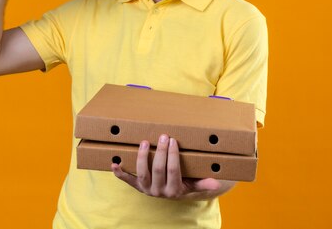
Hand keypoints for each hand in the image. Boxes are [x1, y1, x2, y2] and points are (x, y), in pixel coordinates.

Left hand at [112, 134, 232, 200]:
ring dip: (142, 157)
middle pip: (158, 169)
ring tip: (144, 142)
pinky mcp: (137, 186)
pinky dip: (119, 172)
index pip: (173, 170)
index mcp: (174, 190)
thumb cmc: (184, 184)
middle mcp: (159, 191)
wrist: (171, 194)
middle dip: (160, 152)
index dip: (172, 156)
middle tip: (162, 136)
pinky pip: (127, 180)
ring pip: (142, 173)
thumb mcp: (193, 184)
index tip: (173, 141)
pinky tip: (114, 163)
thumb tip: (217, 183)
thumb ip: (203, 183)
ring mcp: (146, 189)